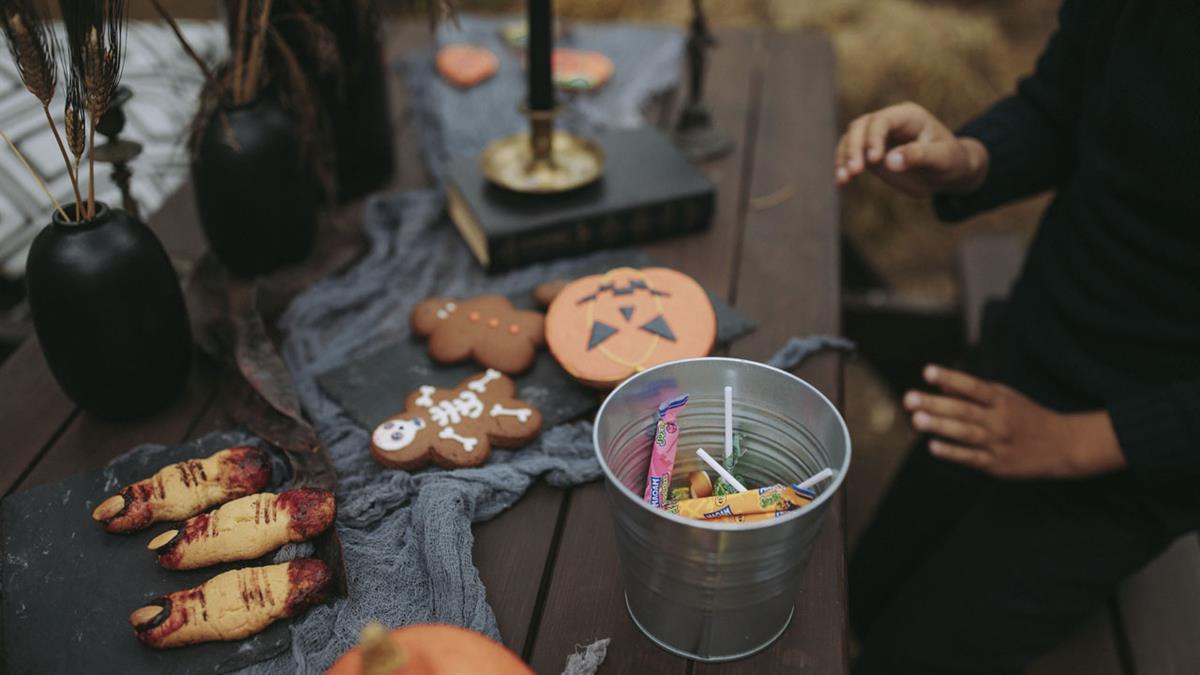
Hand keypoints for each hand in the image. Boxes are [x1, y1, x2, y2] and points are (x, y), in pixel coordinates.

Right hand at [834, 102, 988, 196]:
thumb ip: (918, 156)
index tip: (873, 160)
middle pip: (860, 127)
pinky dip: (842, 168)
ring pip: (850, 139)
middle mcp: (888, 122)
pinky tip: (840, 183)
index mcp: (908, 116)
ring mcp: (877, 137)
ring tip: (843, 180)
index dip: (873, 137)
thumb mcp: (942, 159)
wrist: (948, 173)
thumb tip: (889, 161)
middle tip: (854, 172)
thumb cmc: (951, 161)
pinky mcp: (870, 154)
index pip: (882, 120)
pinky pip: (850, 156)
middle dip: (854, 148)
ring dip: (843, 159)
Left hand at [903, 365, 1125, 478]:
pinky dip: (953, 452)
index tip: (927, 371)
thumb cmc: (1025, 417)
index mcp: (1001, 400)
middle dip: (936, 404)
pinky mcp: (997, 464)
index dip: (951, 378)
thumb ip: (972, 393)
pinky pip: (972, 458)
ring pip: (966, 434)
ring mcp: (999, 443)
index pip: (973, 386)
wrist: (1063, 446)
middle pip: (965, 410)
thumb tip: (940, 385)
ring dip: (941, 427)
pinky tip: (933, 447)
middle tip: (909, 398)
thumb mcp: (1004, 398)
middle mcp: (1000, 420)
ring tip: (917, 419)